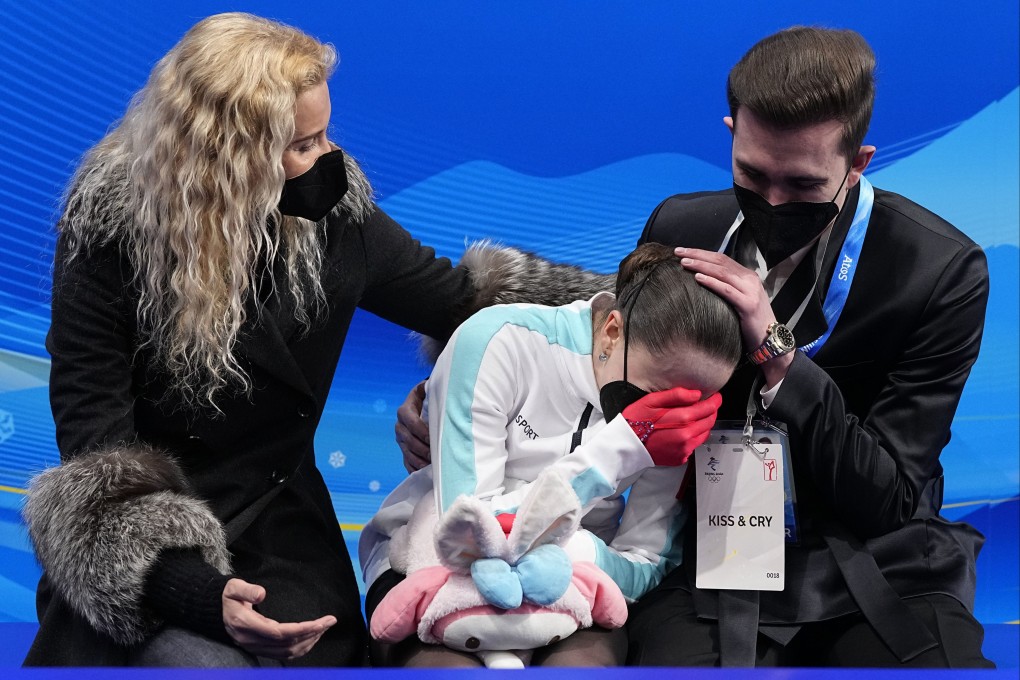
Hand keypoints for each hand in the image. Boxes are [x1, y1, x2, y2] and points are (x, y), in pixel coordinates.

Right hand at [222, 578, 335, 659]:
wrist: (217, 611)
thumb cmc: (229, 597)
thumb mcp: (233, 588)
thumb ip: (246, 590)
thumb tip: (262, 593)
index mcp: (246, 625)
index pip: (279, 633)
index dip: (302, 629)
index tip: (320, 622)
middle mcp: (251, 640)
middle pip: (287, 644)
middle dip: (312, 633)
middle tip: (330, 621)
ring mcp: (256, 647)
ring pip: (287, 652)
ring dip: (308, 642)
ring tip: (324, 628)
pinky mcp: (260, 649)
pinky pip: (284, 654)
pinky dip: (301, 648)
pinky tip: (311, 638)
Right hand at [396, 380, 430, 471]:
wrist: (423, 405)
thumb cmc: (431, 398)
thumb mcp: (431, 391)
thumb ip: (434, 391)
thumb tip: (446, 390)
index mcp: (405, 410)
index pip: (410, 421)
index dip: (420, 430)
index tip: (432, 437)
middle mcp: (400, 425)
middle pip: (408, 440)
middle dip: (422, 449)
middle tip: (436, 455)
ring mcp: (401, 439)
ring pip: (407, 453)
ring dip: (419, 460)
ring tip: (432, 465)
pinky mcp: (404, 450)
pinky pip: (407, 462)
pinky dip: (415, 469)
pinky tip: (425, 473)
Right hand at [622, 387, 721, 464]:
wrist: (625, 445)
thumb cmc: (635, 421)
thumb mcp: (651, 401)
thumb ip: (676, 395)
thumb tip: (696, 394)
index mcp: (681, 420)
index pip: (707, 408)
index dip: (715, 401)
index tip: (716, 396)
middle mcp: (686, 437)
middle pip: (709, 422)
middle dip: (712, 411)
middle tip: (709, 404)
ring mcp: (684, 450)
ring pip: (704, 434)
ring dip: (704, 424)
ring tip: (697, 416)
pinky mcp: (680, 458)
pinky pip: (694, 445)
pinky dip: (694, 436)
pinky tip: (683, 431)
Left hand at [676, 247, 793, 385]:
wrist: (769, 339)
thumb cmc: (750, 321)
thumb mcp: (740, 298)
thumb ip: (727, 286)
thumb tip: (702, 278)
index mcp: (747, 276)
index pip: (722, 258)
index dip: (702, 253)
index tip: (683, 251)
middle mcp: (750, 279)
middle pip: (720, 261)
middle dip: (698, 255)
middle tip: (678, 252)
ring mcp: (750, 291)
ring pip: (722, 272)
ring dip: (701, 266)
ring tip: (684, 262)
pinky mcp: (748, 304)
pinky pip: (727, 290)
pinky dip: (712, 282)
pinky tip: (698, 277)